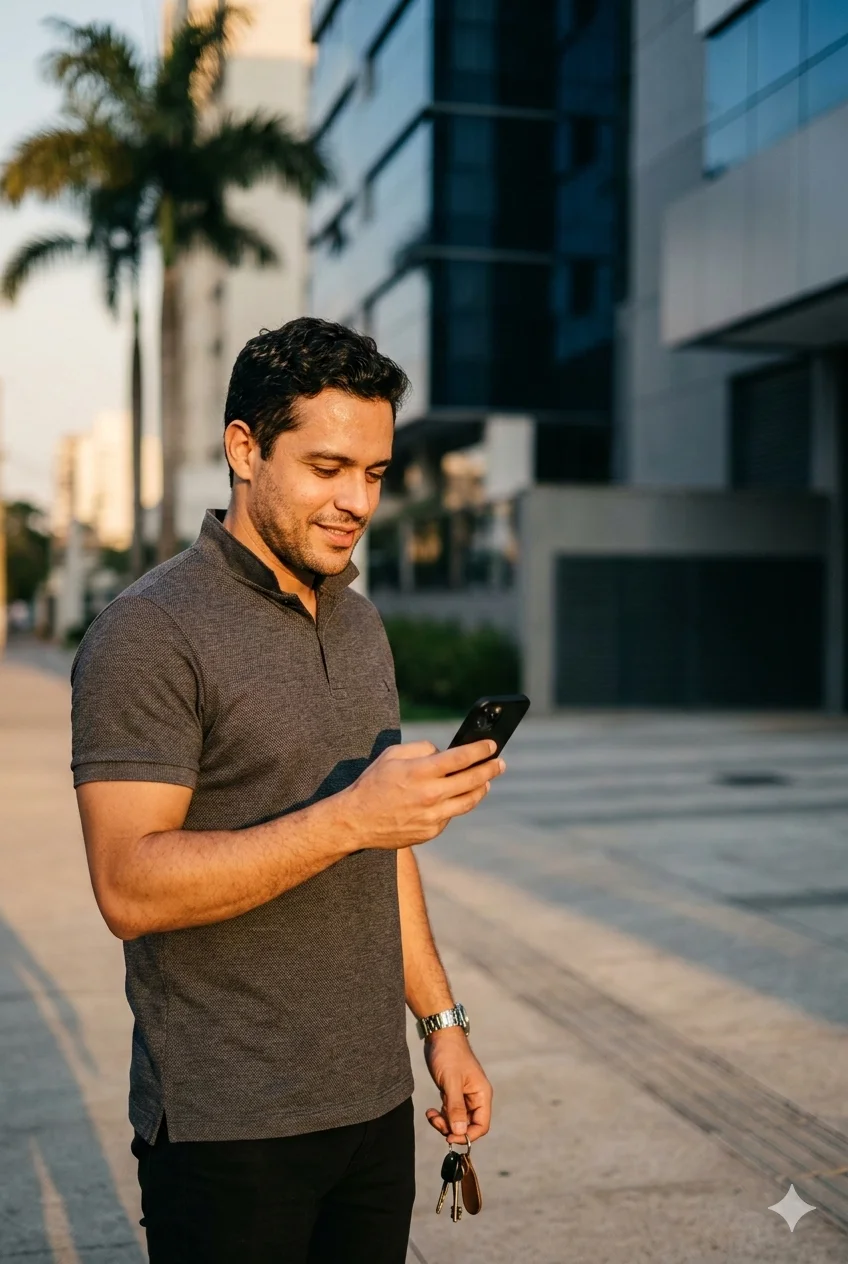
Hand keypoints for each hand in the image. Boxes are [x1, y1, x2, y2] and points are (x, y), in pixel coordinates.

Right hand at [343, 740, 504, 850]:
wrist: (356, 820)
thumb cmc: (373, 783)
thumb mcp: (392, 754)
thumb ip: (422, 748)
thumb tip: (444, 752)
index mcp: (420, 772)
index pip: (460, 758)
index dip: (480, 750)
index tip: (492, 745)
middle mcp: (430, 795)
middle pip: (473, 780)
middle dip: (490, 769)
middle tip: (500, 763)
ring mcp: (432, 816)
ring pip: (468, 801)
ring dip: (481, 789)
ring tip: (487, 781)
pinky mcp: (431, 831)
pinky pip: (451, 815)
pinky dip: (456, 804)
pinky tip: (457, 797)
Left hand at [423, 1027, 492, 1143]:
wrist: (440, 1034)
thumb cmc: (449, 1054)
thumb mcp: (451, 1081)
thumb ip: (456, 1107)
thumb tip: (460, 1132)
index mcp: (482, 1094)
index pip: (481, 1125)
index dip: (467, 1135)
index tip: (450, 1136)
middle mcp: (476, 1097)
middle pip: (469, 1125)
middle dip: (452, 1128)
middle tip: (435, 1122)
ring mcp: (465, 1095)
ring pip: (458, 1120)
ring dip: (444, 1122)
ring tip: (431, 1115)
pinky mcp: (454, 1092)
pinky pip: (450, 1112)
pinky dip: (441, 1115)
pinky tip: (430, 1111)